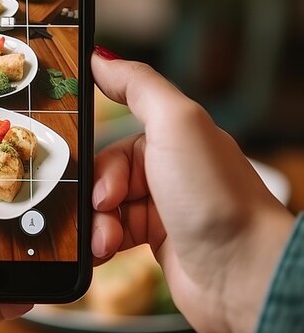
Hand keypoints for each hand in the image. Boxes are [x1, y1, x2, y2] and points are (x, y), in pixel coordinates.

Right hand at [91, 48, 293, 332]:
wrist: (242, 274)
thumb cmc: (216, 198)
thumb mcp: (176, 124)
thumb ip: (138, 86)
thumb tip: (101, 58)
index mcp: (173, 137)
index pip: (114, 139)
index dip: (99, 161)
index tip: (89, 179)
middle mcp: (166, 169)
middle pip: (104, 175)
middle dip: (97, 195)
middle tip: (105, 208)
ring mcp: (159, 206)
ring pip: (103, 206)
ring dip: (97, 222)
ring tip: (108, 239)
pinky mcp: (153, 241)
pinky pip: (110, 233)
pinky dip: (102, 242)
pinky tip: (106, 251)